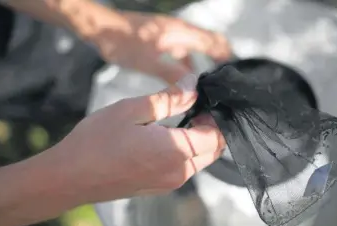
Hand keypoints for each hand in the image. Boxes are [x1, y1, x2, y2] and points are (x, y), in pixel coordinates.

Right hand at [51, 74, 224, 202]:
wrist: (70, 177)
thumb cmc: (97, 141)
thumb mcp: (132, 110)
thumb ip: (169, 98)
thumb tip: (193, 86)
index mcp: (177, 152)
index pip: (217, 135)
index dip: (216, 115)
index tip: (203, 98)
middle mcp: (179, 173)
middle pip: (213, 150)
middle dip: (211, 128)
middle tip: (192, 106)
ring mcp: (169, 184)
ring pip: (200, 160)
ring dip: (198, 140)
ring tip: (178, 119)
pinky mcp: (157, 188)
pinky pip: (183, 169)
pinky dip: (185, 152)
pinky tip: (164, 138)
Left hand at [90, 11, 231, 83]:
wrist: (100, 28)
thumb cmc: (122, 41)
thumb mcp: (149, 62)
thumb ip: (172, 74)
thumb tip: (193, 87)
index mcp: (180, 33)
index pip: (214, 42)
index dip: (227, 56)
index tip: (235, 72)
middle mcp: (179, 31)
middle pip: (208, 43)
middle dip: (219, 59)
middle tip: (225, 81)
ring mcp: (170, 34)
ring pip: (194, 48)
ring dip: (202, 63)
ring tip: (208, 84)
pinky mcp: (161, 39)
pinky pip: (181, 51)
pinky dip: (187, 63)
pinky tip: (184, 79)